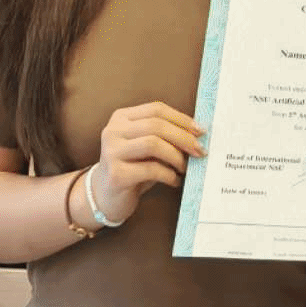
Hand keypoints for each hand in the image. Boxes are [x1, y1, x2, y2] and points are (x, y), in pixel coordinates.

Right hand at [92, 101, 206, 223]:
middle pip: (156, 125)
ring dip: (176, 156)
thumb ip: (164, 136)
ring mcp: (111, 152)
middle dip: (183, 137)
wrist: (105, 197)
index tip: (200, 131)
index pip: (156, 109)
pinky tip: (174, 181)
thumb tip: (197, 134)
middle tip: (200, 150)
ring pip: (153, 144)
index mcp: (121, 117)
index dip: (181, 118)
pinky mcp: (115, 174)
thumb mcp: (146, 146)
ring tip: (185, 167)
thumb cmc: (132, 168)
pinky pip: (151, 169)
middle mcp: (113, 131)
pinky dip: (169, 175)